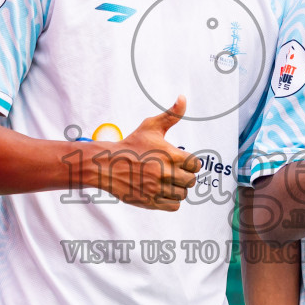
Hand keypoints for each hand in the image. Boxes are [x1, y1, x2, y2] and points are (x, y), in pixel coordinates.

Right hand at [97, 96, 201, 210]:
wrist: (108, 165)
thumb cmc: (132, 144)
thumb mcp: (151, 126)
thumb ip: (171, 114)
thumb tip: (183, 97)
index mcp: (170, 155)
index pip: (196, 164)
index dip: (190, 163)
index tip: (181, 161)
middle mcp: (166, 173)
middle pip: (191, 181)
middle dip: (184, 176)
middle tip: (173, 171)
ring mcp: (158, 189)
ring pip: (183, 194)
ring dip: (178, 189)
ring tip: (166, 181)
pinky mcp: (151, 201)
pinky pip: (174, 206)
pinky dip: (171, 200)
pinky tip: (162, 191)